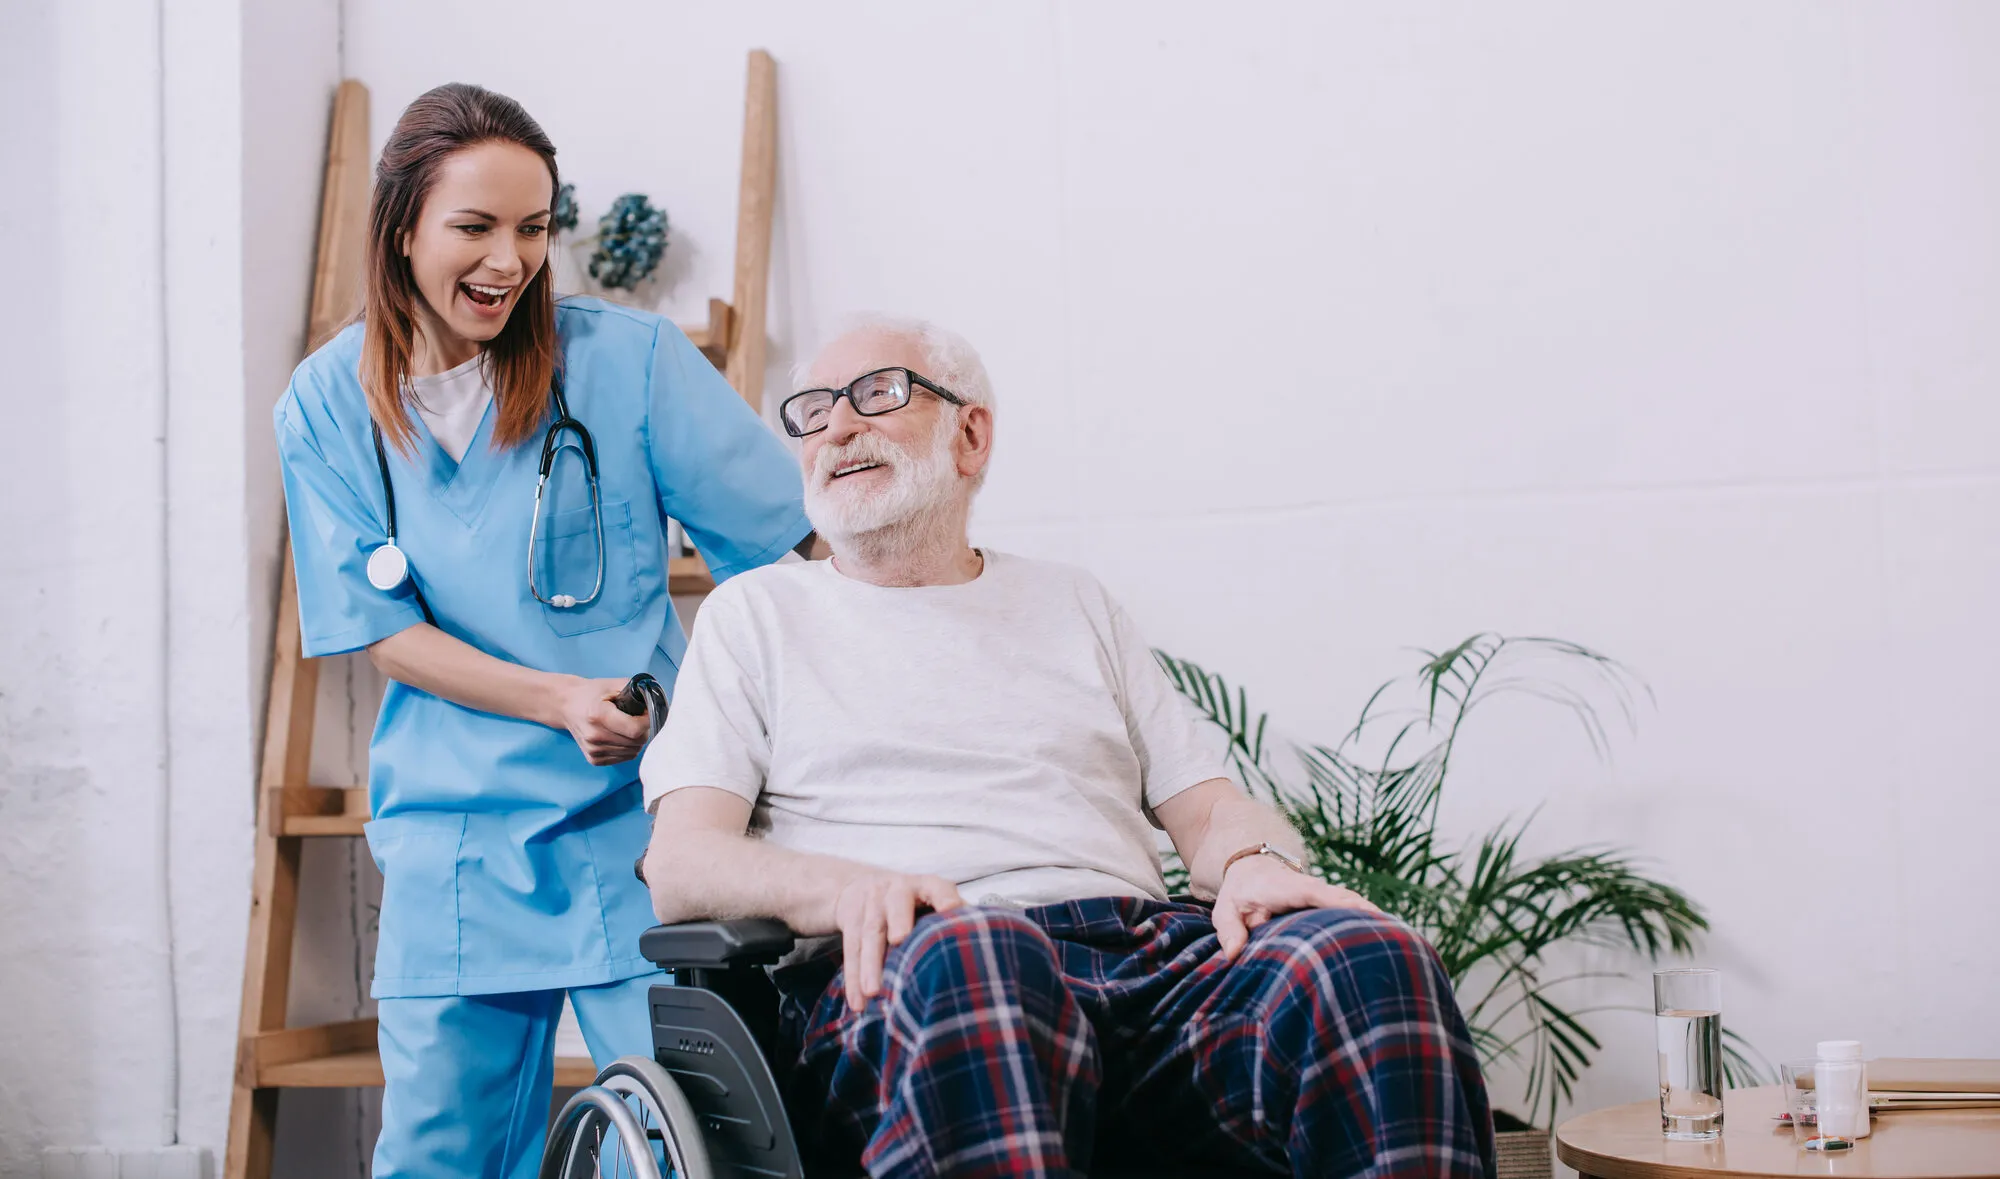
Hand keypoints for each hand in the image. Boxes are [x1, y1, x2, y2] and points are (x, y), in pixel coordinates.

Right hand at [557, 676, 651, 764]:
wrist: (567, 705)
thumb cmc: (592, 693)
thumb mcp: (614, 684)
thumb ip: (637, 692)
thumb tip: (655, 705)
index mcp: (599, 715)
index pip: (635, 729)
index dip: (648, 721)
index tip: (647, 713)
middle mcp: (595, 736)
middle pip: (637, 742)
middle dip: (644, 729)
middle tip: (637, 718)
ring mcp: (593, 750)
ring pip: (633, 751)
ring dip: (637, 739)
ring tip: (627, 726)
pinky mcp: (594, 759)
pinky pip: (625, 757)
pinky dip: (628, 748)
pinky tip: (620, 735)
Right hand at [833, 872, 963, 1011]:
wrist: (862, 885)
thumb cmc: (912, 903)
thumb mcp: (932, 900)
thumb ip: (954, 919)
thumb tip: (990, 947)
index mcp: (925, 885)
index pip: (937, 887)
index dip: (944, 897)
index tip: (951, 909)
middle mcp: (896, 890)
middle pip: (896, 906)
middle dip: (898, 922)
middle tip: (899, 940)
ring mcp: (870, 904)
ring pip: (869, 933)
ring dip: (869, 965)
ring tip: (873, 993)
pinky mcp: (850, 920)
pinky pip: (850, 950)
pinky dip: (853, 979)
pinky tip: (857, 1004)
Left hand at [1212, 853, 1380, 960]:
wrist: (1251, 870)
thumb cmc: (1240, 894)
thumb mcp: (1226, 910)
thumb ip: (1229, 930)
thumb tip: (1233, 955)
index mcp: (1287, 887)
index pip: (1315, 892)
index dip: (1338, 901)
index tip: (1361, 909)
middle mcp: (1311, 888)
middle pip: (1343, 898)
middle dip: (1366, 912)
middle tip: (1392, 931)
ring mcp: (1323, 895)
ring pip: (1353, 905)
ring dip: (1373, 919)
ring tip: (1398, 941)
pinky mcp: (1330, 904)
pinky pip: (1352, 911)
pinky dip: (1369, 922)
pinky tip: (1388, 941)